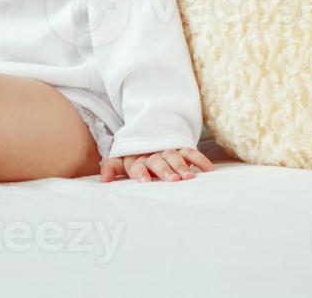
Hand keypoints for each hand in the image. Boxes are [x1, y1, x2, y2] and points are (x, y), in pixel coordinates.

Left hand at [99, 147, 213, 182]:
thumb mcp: (122, 159)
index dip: (140, 172)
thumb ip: (112, 168)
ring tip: (189, 177)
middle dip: (165, 170)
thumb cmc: (135, 155)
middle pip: (158, 161)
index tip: (143, 181)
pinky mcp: (181, 147)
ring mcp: (167, 149)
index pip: (137, 164)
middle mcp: (153, 153)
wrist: (149, 131)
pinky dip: (199, 159)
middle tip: (173, 180)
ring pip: (174, 156)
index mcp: (137, 158)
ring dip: (182, 166)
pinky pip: (191, 151)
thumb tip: (103, 180)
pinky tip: (208, 169)